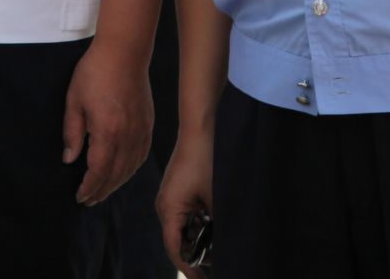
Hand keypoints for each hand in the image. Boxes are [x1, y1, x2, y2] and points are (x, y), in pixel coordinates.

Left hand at [62, 43, 151, 205]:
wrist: (124, 52)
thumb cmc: (94, 72)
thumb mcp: (74, 100)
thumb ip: (72, 132)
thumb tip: (69, 159)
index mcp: (107, 132)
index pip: (99, 171)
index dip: (89, 187)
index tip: (79, 197)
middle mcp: (128, 137)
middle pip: (115, 175)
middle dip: (101, 191)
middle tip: (88, 200)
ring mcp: (141, 132)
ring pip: (130, 168)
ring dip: (116, 184)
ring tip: (103, 191)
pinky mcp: (148, 125)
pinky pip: (141, 156)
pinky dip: (131, 169)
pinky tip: (123, 172)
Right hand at [156, 136, 214, 277]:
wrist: (201, 126)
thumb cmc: (207, 158)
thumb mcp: (216, 197)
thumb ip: (218, 225)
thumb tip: (224, 248)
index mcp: (169, 209)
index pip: (175, 249)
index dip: (190, 268)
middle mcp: (165, 206)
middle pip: (177, 242)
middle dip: (195, 257)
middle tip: (217, 269)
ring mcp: (171, 198)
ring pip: (182, 230)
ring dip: (198, 242)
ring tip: (219, 254)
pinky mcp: (178, 191)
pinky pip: (185, 217)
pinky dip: (198, 228)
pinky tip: (215, 232)